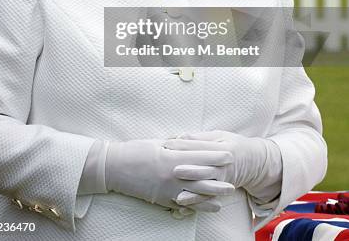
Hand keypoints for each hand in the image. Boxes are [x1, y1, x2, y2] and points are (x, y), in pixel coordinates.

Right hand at [105, 138, 234, 211]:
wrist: (114, 167)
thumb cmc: (135, 151)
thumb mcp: (157, 143)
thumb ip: (175, 144)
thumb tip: (189, 140)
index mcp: (171, 156)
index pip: (198, 156)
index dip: (215, 156)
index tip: (229, 155)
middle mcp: (171, 174)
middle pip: (200, 177)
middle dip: (219, 179)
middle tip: (234, 180)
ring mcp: (167, 189)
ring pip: (194, 194)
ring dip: (211, 195)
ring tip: (225, 197)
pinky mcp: (161, 199)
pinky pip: (182, 204)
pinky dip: (196, 206)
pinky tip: (207, 207)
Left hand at [164, 130, 281, 201]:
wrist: (253, 161)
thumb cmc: (233, 144)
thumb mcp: (220, 136)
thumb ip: (201, 137)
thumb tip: (181, 136)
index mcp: (222, 148)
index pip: (200, 146)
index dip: (184, 145)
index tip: (168, 144)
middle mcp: (223, 165)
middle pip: (205, 167)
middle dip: (189, 169)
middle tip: (173, 169)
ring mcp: (223, 180)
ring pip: (206, 186)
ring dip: (192, 190)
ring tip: (178, 194)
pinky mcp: (221, 190)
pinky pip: (208, 198)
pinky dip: (196, 202)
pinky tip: (183, 203)